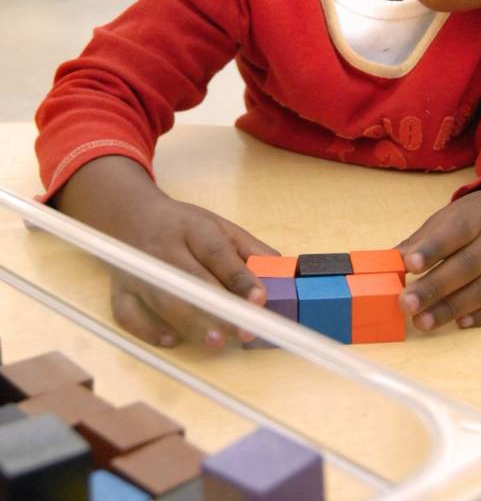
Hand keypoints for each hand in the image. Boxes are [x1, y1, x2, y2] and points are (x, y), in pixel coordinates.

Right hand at [109, 197, 278, 349]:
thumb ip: (252, 250)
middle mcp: (164, 248)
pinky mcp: (120, 290)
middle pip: (191, 278)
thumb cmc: (185, 227)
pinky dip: (148, 329)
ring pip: (163, 298)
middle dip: (219, 307)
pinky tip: (172, 339)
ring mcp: (139, 269)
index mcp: (193, 228)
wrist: (133, 216)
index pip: (217, 252)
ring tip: (217, 341)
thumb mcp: (221, 226)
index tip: (259, 299)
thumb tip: (284, 276)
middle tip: (245, 330)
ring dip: (190, 322)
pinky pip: (128, 313)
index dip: (238, 277)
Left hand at [395, 164, 480, 330]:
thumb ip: (423, 238)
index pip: (455, 231)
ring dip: (453, 308)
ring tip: (423, 322)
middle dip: (435, 287)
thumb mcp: (454, 215)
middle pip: (468, 265)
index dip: (432, 249)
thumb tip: (390, 260)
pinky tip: (460, 323)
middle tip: (407, 304)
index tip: (408, 264)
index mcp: (480, 215)